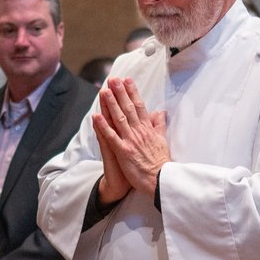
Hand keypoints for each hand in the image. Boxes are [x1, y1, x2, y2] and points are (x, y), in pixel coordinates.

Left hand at [95, 78, 169, 195]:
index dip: (133, 92)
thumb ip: (159, 125)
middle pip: (128, 108)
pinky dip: (104, 126)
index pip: (140, 106)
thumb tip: (160, 112)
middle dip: (120, 93)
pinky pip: (111, 137)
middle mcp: (139, 132)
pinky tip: (96, 116)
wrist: (160, 179)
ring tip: (104, 91)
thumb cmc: (161, 162)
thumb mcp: (163, 140)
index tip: (127, 80)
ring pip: (119, 118)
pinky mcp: (123, 151)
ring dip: (111, 104)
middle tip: (113, 79)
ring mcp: (130, 141)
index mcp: (148, 129)